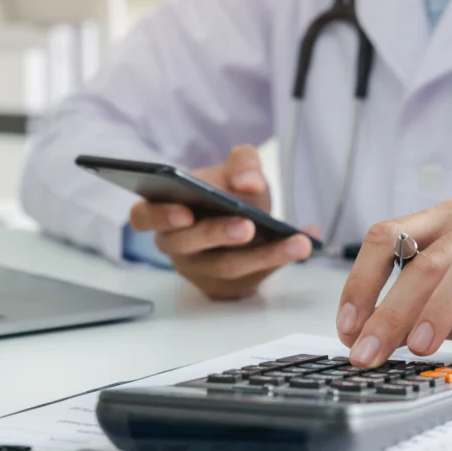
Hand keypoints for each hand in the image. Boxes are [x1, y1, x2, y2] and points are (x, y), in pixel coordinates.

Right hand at [129, 145, 317, 299]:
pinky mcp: (228, 286)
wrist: (245, 219)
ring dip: (264, 254)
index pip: (144, 217)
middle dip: (218, 234)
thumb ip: (243, 164)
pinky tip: (307, 241)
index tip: (185, 212)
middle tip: (247, 225)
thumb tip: (249, 182)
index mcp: (162, 211)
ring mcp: (201, 270)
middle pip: (188, 245)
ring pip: (227, 267)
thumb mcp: (234, 170)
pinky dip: (282, 259)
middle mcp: (176, 244)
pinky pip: (254, 277)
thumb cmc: (227, 192)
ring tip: (296, 241)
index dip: (160, 216)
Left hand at [337, 199, 451, 365]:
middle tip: (371, 352)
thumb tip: (366, 340)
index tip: (348, 328)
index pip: (388, 237)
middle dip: (390, 309)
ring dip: (440, 306)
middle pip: (425, 257)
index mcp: (449, 220)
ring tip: (422, 348)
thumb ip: (417, 312)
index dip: (361, 282)